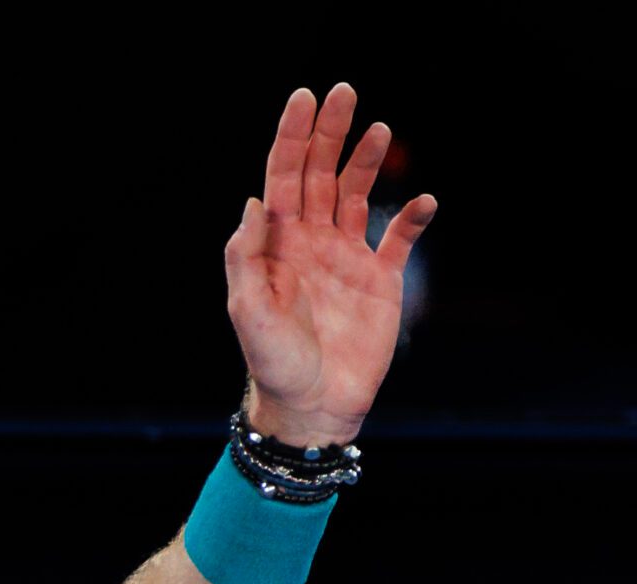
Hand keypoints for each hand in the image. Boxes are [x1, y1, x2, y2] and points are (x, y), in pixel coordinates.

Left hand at [224, 84, 436, 446]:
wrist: (312, 405)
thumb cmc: (273, 363)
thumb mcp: (247, 312)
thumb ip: (247, 258)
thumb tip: (254, 202)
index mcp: (277, 245)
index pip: (283, 178)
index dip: (292, 138)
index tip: (304, 99)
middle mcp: (311, 243)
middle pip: (320, 174)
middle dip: (330, 134)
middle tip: (343, 92)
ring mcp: (347, 258)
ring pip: (356, 195)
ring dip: (366, 161)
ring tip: (379, 130)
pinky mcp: (381, 280)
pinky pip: (399, 238)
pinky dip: (412, 216)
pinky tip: (422, 202)